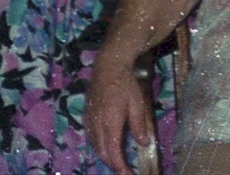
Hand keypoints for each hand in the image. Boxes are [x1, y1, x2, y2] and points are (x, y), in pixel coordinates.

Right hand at [84, 52, 152, 174]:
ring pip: (95, 147)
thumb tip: (143, 143)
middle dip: (113, 165)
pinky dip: (99, 146)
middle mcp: (97, 124)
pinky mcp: (86, 116)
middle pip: (102, 153)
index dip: (120, 167)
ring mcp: (89, 120)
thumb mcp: (137, 104)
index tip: (128, 174)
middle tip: (125, 170)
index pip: (113, 152)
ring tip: (118, 161)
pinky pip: (91, 137)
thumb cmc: (125, 84)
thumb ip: (139, 126)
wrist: (108, 66)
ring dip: (106, 156)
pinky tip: (107, 146)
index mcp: (110, 122)